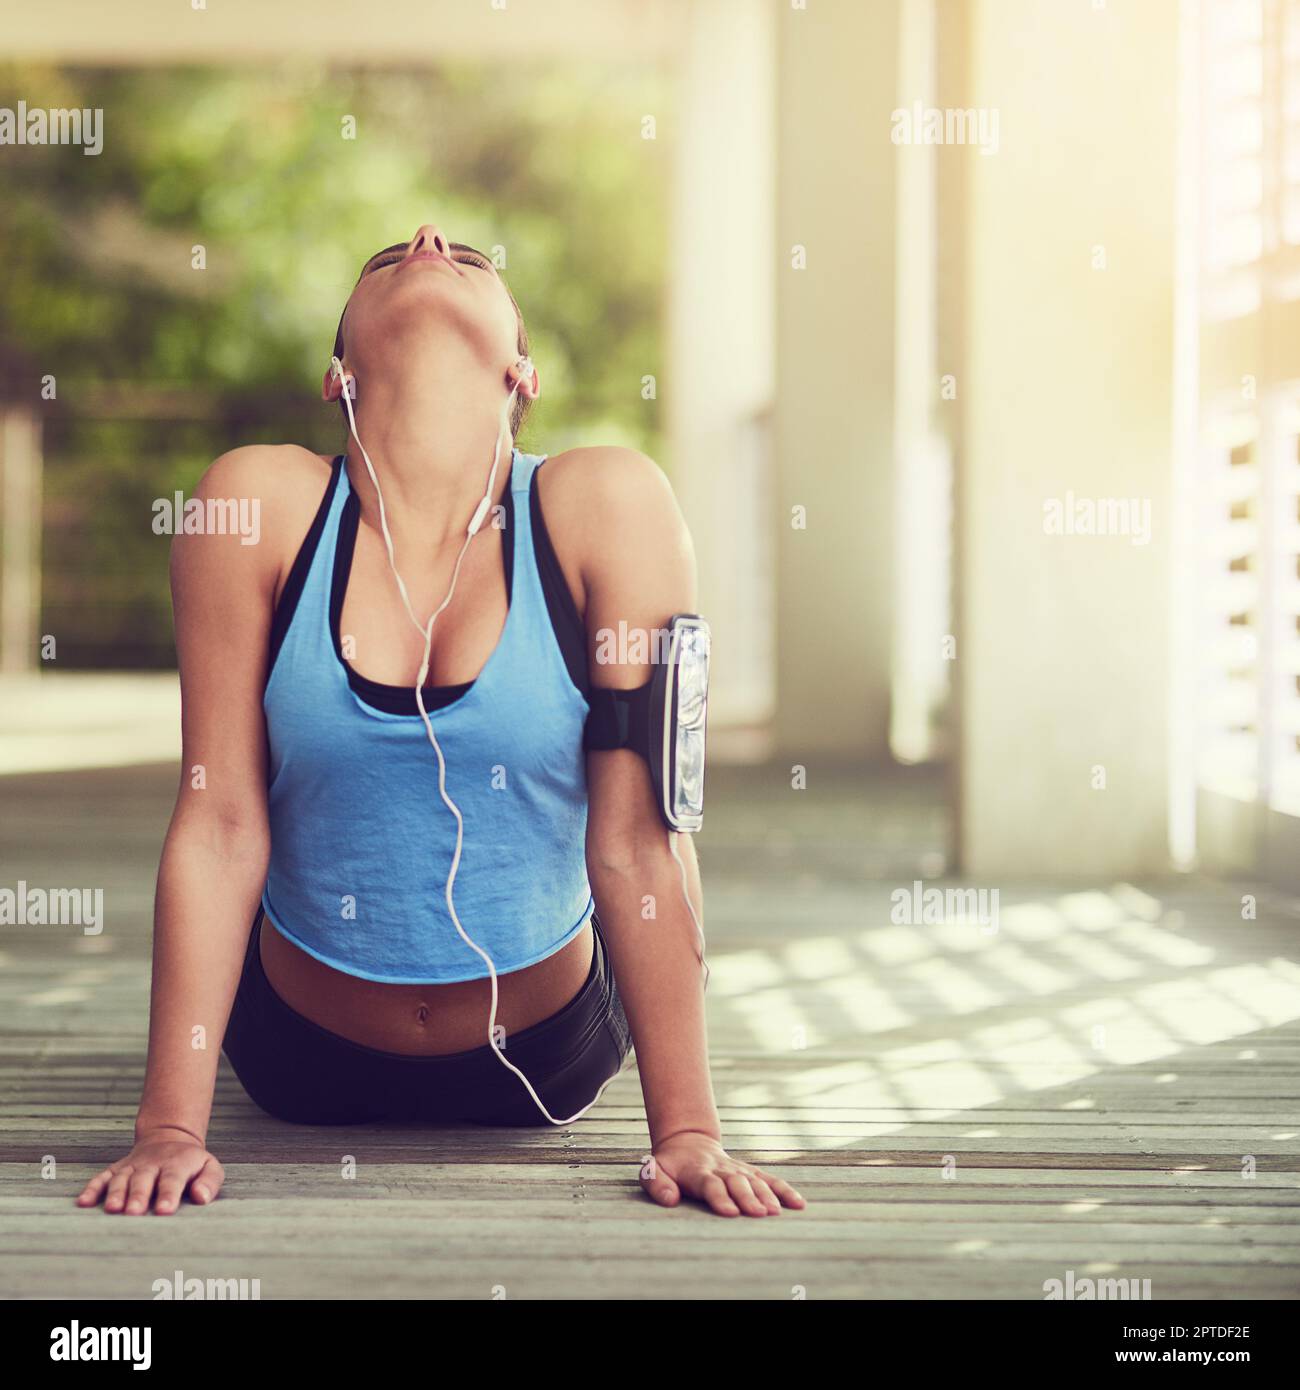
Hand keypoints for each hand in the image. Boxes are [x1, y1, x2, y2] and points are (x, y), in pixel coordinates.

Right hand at [75, 1126, 224, 1215]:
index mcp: (176, 1164)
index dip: (169, 1194)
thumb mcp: (209, 1166)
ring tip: (112, 1209)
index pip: (172, 1179)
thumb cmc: (191, 1163)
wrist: (169, 1138)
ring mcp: (132, 1166)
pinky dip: (92, 1189)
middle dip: (138, 1196)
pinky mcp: (116, 1169)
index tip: (165, 1210)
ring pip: (122, 1179)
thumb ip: (209, 1181)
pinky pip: (102, 1178)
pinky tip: (83, 1202)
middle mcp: (152, 1164)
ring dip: (116, 1193)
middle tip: (134, 1213)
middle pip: (144, 1180)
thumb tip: (201, 1197)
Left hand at [641, 1130, 805, 1216]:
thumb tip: (669, 1200)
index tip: (730, 1212)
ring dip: (768, 1196)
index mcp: (698, 1171)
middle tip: (760, 1214)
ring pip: (756, 1181)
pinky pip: (771, 1179)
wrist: (688, 1141)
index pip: (711, 1184)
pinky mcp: (751, 1172)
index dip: (720, 1197)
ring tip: (776, 1212)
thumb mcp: (653, 1170)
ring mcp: (739, 1170)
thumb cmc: (670, 1164)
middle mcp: (722, 1169)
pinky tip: (799, 1204)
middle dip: (748, 1198)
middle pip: (737, 1183)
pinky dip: (785, 1190)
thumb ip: (656, 1183)